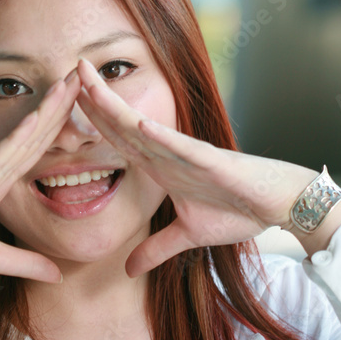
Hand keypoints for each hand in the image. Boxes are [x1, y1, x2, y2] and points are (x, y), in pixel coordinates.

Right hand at [0, 73, 84, 286]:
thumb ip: (26, 263)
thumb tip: (57, 275)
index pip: (36, 148)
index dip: (59, 124)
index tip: (85, 102)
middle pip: (34, 133)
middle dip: (59, 104)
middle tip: (84, 74)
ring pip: (19, 138)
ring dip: (45, 111)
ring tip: (67, 84)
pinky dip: (16, 138)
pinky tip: (36, 119)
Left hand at [74, 57, 317, 276]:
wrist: (277, 206)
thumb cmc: (237, 211)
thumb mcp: (186, 235)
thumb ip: (156, 249)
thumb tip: (128, 270)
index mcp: (159, 166)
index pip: (116, 139)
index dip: (90, 120)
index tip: (63, 103)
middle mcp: (167, 153)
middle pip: (121, 123)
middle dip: (94, 98)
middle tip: (66, 69)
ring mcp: (187, 153)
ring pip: (143, 126)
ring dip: (114, 105)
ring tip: (88, 81)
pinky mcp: (211, 161)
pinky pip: (181, 147)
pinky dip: (160, 135)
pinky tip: (138, 123)